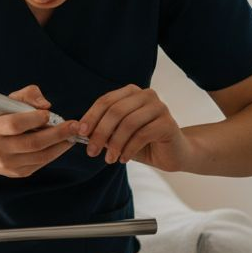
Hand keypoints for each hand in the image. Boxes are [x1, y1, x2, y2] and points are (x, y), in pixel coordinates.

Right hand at [0, 85, 82, 177]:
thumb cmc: (5, 120)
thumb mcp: (10, 102)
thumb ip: (29, 95)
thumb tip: (46, 105)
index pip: (15, 125)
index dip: (34, 119)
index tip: (49, 113)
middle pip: (33, 143)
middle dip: (57, 133)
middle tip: (75, 125)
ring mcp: (9, 164)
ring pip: (41, 155)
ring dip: (61, 144)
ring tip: (73, 134)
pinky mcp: (20, 172)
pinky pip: (42, 163)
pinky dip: (56, 152)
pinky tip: (64, 143)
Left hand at [78, 84, 192, 170]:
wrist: (171, 154)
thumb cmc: (141, 143)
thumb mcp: (117, 135)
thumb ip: (103, 129)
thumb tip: (80, 130)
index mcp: (131, 93)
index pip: (106, 101)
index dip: (91, 116)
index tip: (80, 133)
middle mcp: (146, 95)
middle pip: (115, 111)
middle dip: (100, 133)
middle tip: (91, 152)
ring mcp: (159, 107)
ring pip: (128, 123)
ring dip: (114, 144)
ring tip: (109, 159)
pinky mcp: (167, 123)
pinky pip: (142, 135)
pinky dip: (129, 149)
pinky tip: (123, 159)